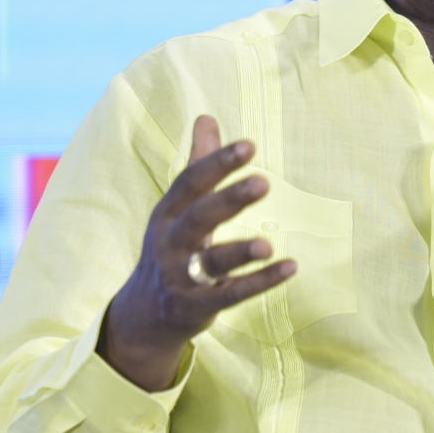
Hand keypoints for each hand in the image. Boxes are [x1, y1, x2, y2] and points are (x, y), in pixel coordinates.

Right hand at [100, 114, 296, 390]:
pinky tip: (290, 267)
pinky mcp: (195, 307)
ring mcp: (180, 277)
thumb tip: (206, 117)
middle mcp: (170, 243)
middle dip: (228, 200)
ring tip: (269, 244)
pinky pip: (229, 294)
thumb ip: (199, 165)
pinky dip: (259, 282)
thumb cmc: (172, 250)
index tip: (249, 146)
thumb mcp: (178, 209)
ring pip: (210, 261)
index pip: (190, 182)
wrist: (144, 315)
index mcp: (168, 213)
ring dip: (240, 252)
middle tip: (263, 183)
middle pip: (198, 218)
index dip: (217, 163)